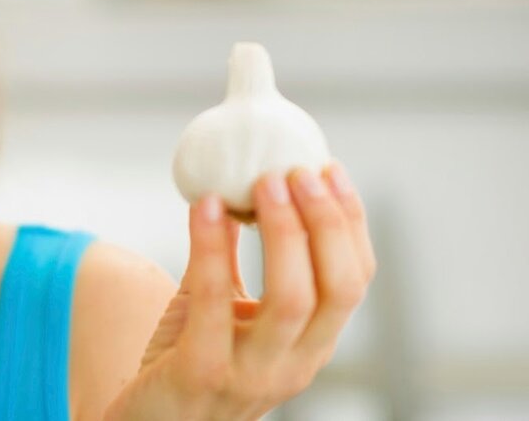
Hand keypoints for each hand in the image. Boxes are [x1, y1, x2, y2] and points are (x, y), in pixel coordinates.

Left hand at [105, 162, 376, 420]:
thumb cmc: (186, 355)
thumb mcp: (223, 305)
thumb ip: (233, 257)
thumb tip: (238, 182)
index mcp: (311, 344)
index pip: (355, 280)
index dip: (350, 222)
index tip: (330, 168)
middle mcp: (295, 363)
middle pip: (337, 288)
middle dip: (325, 222)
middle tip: (297, 170)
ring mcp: (252, 373)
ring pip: (291, 299)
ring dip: (283, 232)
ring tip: (261, 181)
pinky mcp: (203, 371)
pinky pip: (214, 300)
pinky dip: (211, 246)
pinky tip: (204, 206)